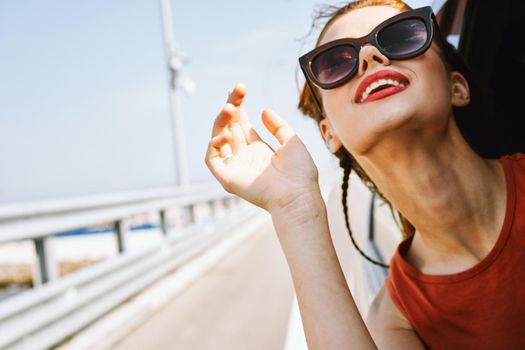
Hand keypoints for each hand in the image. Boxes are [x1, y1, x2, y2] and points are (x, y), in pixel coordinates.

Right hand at [204, 83, 319, 213]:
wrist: (298, 195)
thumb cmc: (300, 173)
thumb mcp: (292, 141)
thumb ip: (278, 126)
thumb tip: (263, 111)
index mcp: (259, 150)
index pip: (242, 125)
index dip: (239, 107)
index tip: (240, 89)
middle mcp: (245, 157)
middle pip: (230, 127)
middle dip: (231, 107)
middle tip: (236, 89)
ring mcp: (235, 167)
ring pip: (218, 139)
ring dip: (221, 121)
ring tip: (230, 106)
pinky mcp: (227, 178)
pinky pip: (213, 159)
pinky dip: (214, 145)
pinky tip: (225, 134)